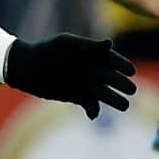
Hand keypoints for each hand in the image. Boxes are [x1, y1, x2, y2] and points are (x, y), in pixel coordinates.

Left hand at [4, 33, 136, 119]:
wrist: (27, 67)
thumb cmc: (47, 51)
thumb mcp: (67, 45)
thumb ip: (89, 46)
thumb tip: (109, 44)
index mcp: (92, 54)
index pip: (113, 60)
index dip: (123, 65)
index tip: (130, 71)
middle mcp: (92, 70)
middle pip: (112, 78)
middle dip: (122, 84)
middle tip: (131, 90)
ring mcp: (86, 84)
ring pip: (104, 93)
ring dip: (114, 100)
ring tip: (125, 106)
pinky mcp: (77, 97)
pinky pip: (90, 105)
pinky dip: (93, 110)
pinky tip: (94, 114)